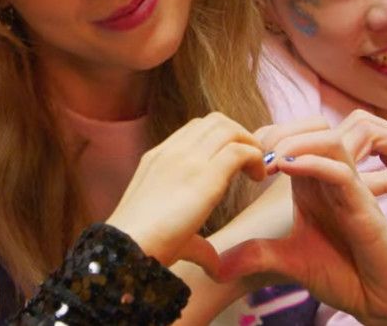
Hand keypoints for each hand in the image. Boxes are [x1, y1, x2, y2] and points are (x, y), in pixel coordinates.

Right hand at [106, 112, 266, 275]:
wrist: (127, 248)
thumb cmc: (144, 246)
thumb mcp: (170, 232)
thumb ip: (197, 244)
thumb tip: (215, 265)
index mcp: (159, 158)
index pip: (196, 129)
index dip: (221, 139)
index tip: (235, 162)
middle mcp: (173, 151)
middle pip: (215, 121)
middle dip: (239, 135)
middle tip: (251, 163)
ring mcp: (188, 160)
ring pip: (229, 129)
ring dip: (250, 144)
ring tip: (257, 170)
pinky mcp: (206, 175)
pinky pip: (239, 150)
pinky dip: (255, 158)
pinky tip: (258, 178)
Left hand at [217, 111, 386, 324]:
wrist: (380, 302)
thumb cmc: (343, 274)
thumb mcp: (287, 261)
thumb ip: (255, 256)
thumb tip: (214, 268)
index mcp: (312, 183)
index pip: (292, 138)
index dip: (264, 138)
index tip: (241, 162)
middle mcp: (333, 178)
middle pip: (313, 126)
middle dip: (280, 131)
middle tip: (254, 157)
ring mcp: (351, 189)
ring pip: (330, 139)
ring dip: (297, 141)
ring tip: (270, 161)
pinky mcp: (365, 207)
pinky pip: (342, 171)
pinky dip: (314, 163)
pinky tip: (287, 171)